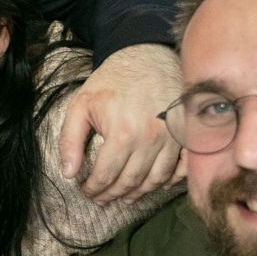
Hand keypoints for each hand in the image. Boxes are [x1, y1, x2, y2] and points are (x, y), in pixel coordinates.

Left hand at [59, 43, 182, 203]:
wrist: (148, 55)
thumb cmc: (112, 80)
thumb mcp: (81, 104)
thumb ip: (70, 140)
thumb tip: (68, 173)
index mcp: (123, 133)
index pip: (106, 175)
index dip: (93, 188)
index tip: (85, 191)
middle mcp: (152, 140)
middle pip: (131, 182)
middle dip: (113, 195)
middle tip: (101, 199)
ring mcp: (174, 139)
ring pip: (156, 180)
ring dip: (138, 193)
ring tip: (123, 197)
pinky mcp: (188, 135)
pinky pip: (182, 169)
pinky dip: (168, 182)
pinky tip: (153, 184)